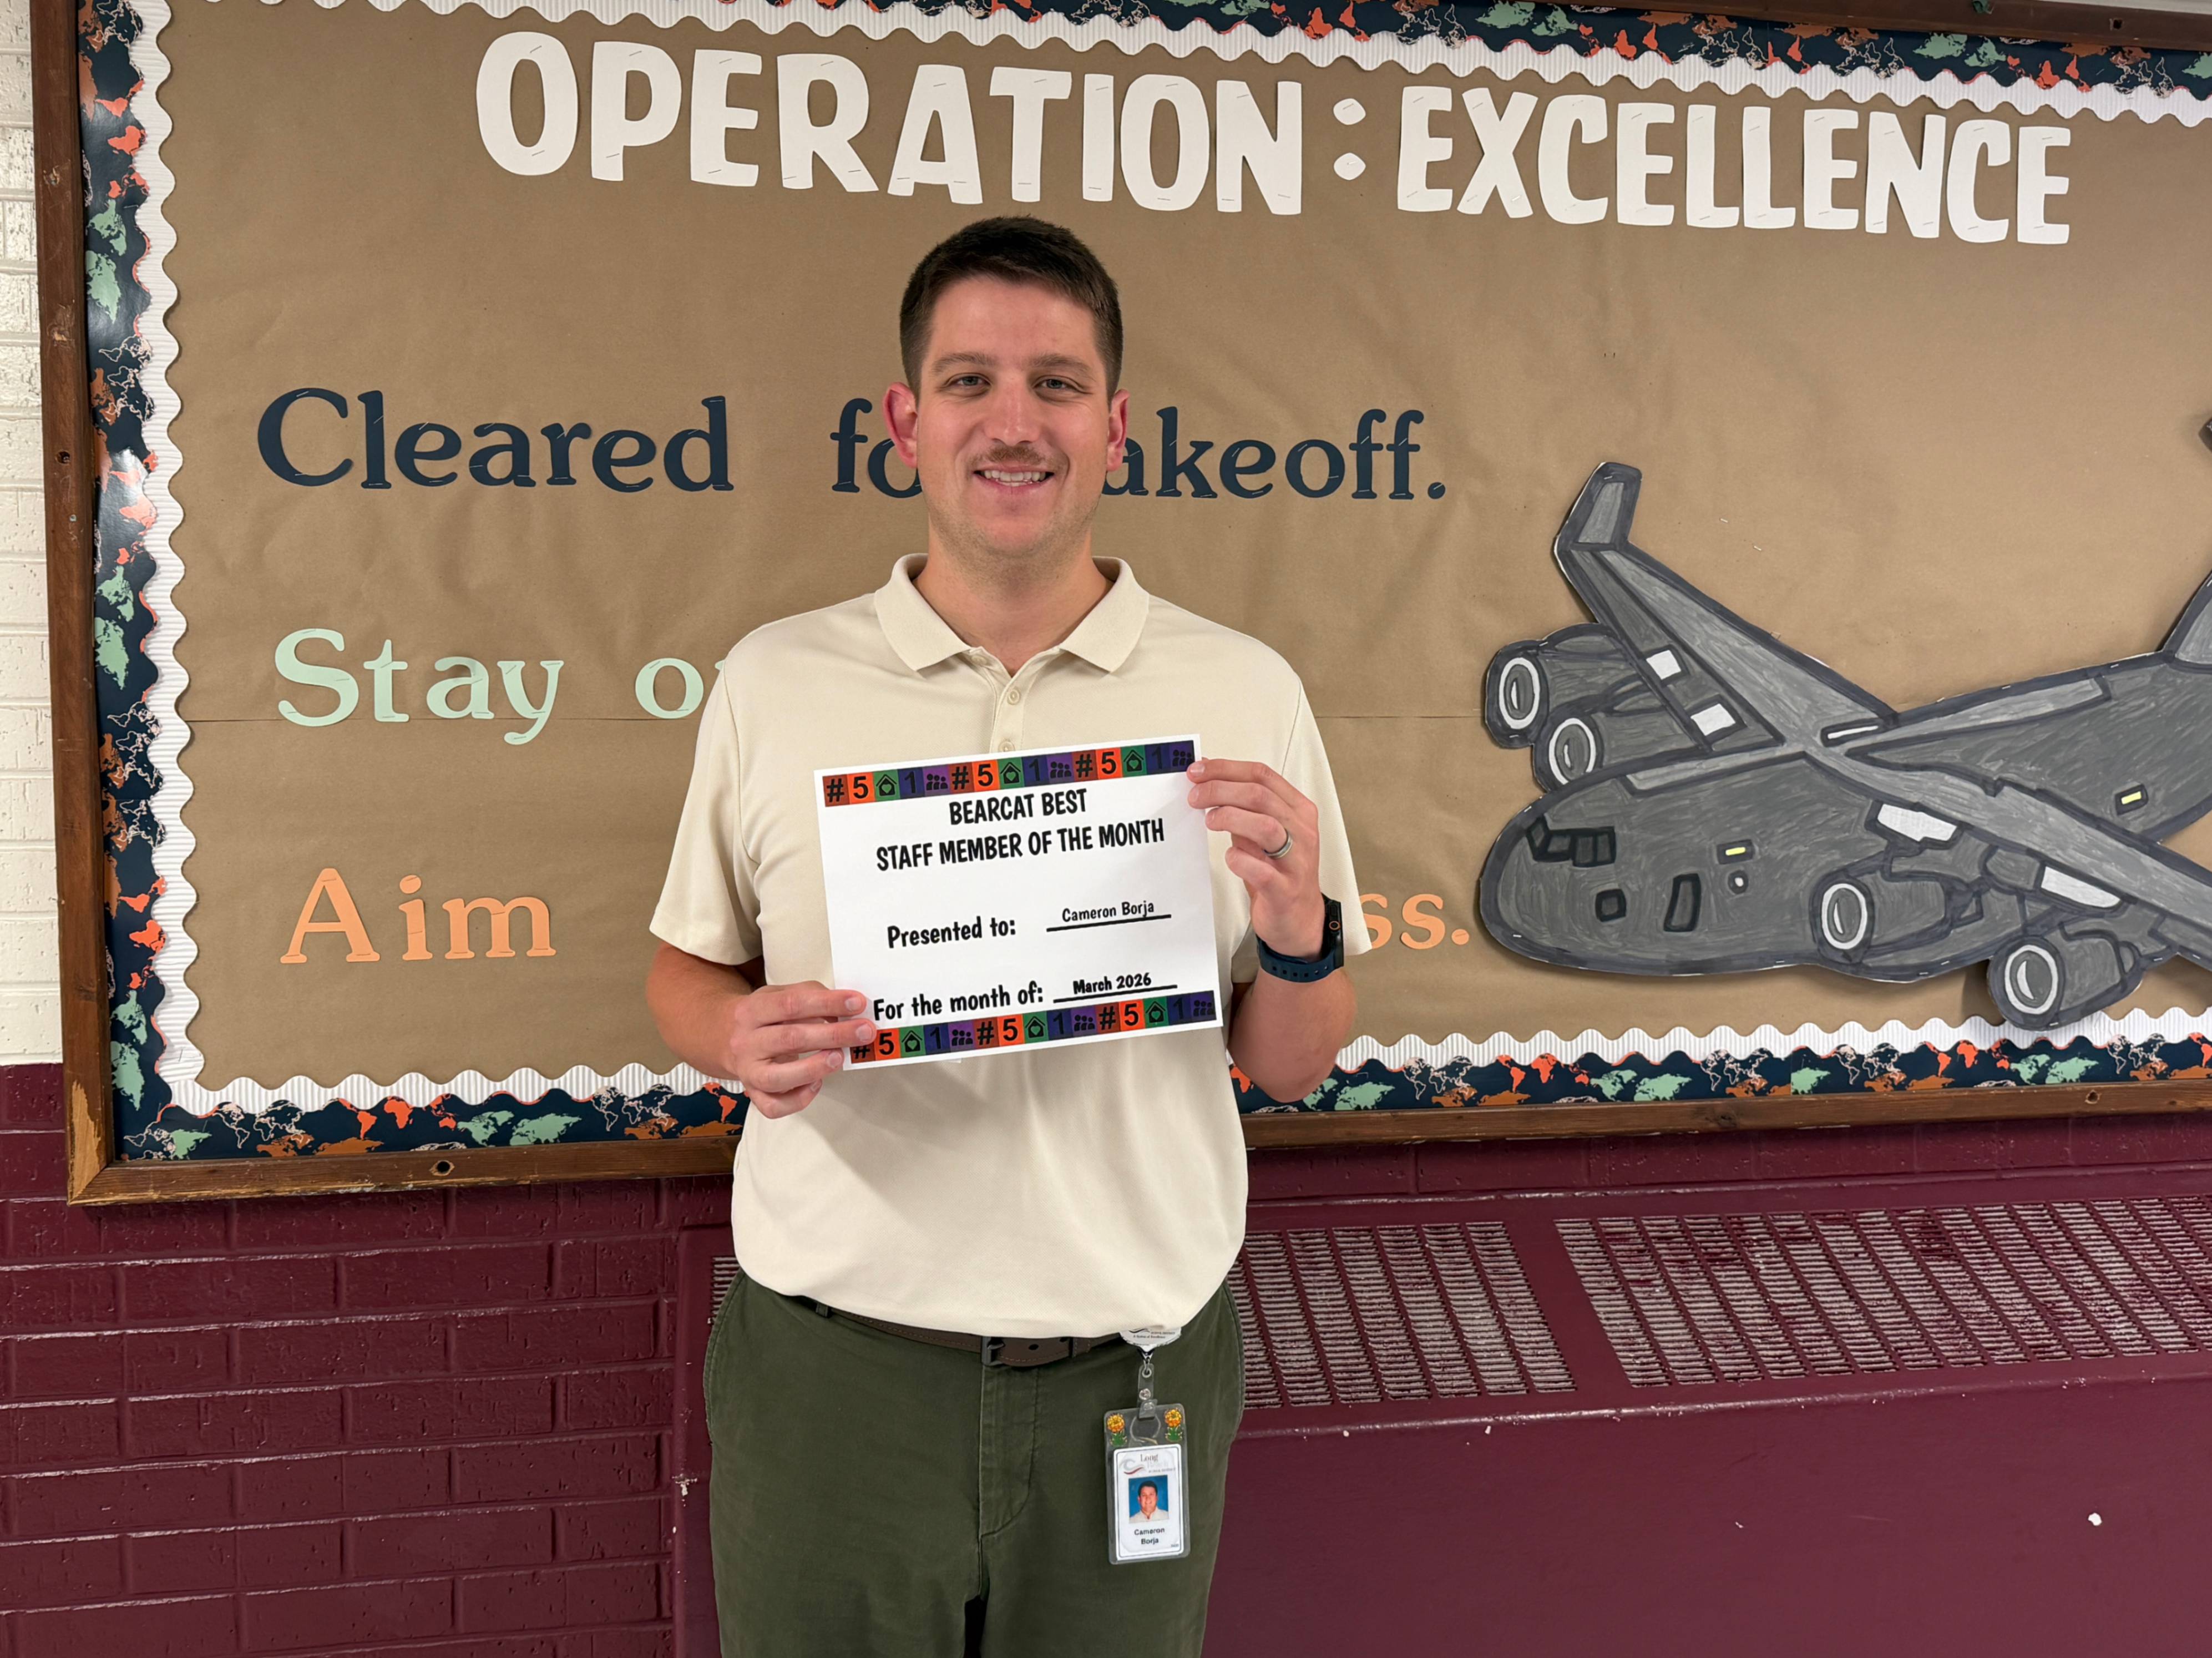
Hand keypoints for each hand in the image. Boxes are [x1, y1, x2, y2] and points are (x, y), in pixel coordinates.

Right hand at [726, 981, 876, 1118]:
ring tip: (840, 1057)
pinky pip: (774, 1106)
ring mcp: (748, 1071)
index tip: (857, 1003)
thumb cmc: (761, 1016)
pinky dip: (799, 1098)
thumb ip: (808, 995)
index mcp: (751, 1010)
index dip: (827, 1003)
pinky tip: (817, 1083)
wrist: (720, 1036)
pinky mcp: (753, 1094)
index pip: (792, 1004)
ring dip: (814, 1068)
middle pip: (790, 1039)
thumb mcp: (777, 994)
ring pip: (779, 1078)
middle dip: (832, 1035)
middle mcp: (746, 1042)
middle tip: (863, 1031)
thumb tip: (844, 1006)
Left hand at [1186, 758, 1324, 957]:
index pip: (1262, 775)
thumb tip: (1208, 780)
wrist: (1298, 917)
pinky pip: (1262, 870)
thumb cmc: (1280, 871)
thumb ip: (1243, 808)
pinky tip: (1229, 857)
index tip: (1197, 771)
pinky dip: (1239, 859)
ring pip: (1265, 826)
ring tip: (1209, 821)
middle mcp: (1301, 831)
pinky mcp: (1284, 890)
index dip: (1226, 769)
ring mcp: (1296, 861)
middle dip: (1220, 789)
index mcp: (1297, 810)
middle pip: (1260, 795)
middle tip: (1195, 796)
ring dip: (1230, 817)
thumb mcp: (1264, 832)